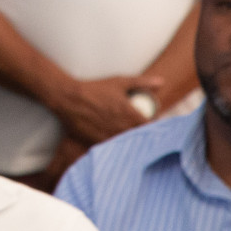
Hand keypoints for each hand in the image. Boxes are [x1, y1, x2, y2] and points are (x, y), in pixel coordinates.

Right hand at [48, 73, 163, 145]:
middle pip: (140, 138)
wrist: (70, 99)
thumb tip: (161, 82)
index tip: (152, 123)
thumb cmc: (95, 89)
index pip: (150, 126)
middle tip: (143, 131)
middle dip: (144, 135)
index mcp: (129, 113)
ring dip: (131, 142)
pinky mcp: (98, 142)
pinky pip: (112, 148)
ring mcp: (110, 136)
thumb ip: (142, 82)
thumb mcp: (120, 82)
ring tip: (131, 139)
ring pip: (127, 145)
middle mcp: (121, 127)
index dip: (154, 126)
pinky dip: (116, 147)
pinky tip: (117, 144)